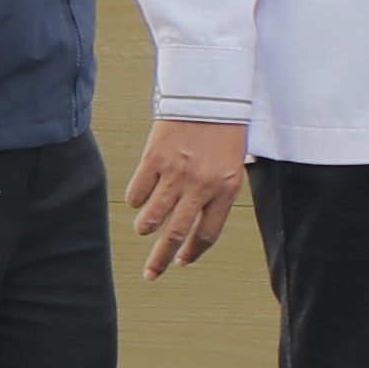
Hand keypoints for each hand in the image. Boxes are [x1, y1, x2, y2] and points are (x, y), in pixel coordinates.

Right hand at [127, 118, 246, 279]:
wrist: (209, 92)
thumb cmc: (225, 128)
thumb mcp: (233, 164)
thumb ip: (219, 192)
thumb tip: (197, 224)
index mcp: (226, 189)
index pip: (207, 234)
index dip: (193, 252)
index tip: (182, 261)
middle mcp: (201, 186)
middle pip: (176, 235)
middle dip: (161, 260)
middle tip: (151, 275)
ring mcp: (176, 173)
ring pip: (153, 218)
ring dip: (145, 228)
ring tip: (143, 230)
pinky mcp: (155, 158)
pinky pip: (137, 192)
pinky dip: (135, 201)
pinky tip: (138, 201)